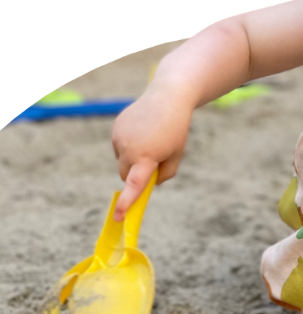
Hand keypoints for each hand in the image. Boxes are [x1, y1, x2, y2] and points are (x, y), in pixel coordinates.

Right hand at [111, 87, 193, 220]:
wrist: (168, 97)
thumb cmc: (176, 129)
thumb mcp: (176, 154)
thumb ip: (165, 173)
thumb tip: (149, 183)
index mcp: (146, 157)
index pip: (134, 184)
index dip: (127, 202)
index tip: (119, 216)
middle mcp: (129, 148)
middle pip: (125, 175)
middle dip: (135, 175)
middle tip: (153, 162)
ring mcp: (119, 137)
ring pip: (122, 160)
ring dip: (133, 158)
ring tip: (151, 139)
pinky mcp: (116, 128)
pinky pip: (120, 146)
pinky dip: (129, 145)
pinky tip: (143, 130)